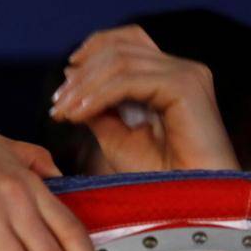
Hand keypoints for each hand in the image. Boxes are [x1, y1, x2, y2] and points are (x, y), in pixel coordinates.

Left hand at [49, 26, 239, 173]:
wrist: (192, 207)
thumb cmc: (161, 181)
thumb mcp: (118, 138)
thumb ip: (99, 108)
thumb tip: (72, 79)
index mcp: (171, 79)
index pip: (127, 43)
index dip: (92, 52)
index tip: (64, 86)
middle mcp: (183, 71)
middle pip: (120, 48)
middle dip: (82, 74)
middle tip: (57, 104)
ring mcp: (187, 75)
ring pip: (120, 61)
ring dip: (84, 86)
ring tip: (63, 112)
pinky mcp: (185, 86)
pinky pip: (129, 80)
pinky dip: (98, 95)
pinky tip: (80, 115)